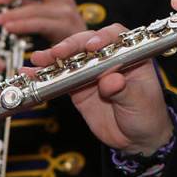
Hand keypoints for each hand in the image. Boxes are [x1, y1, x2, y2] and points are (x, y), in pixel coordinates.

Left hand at [0, 0, 85, 42]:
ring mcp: (66, 10)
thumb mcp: (43, 7)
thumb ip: (27, 0)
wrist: (77, 45)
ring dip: (12, 13)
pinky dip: (22, 25)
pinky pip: (39, 23)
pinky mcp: (65, 26)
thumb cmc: (56, 25)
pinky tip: (9, 28)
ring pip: (34, 7)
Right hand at [31, 24, 173, 153]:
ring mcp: (91, 72)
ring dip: (53, 57)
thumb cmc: (147, 115)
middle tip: (58, 53)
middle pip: (88, 43)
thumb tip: (111, 80)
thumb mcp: (140, 102)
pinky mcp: (78, 87)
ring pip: (70, 58)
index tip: (92, 46)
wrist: (137, 139)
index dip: (103, 37)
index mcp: (131, 55)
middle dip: (71, 45)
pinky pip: (59, 78)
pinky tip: (29, 74)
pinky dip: (44, 76)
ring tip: (38, 60)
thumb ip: (125, 90)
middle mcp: (109, 59)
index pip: (116, 37)